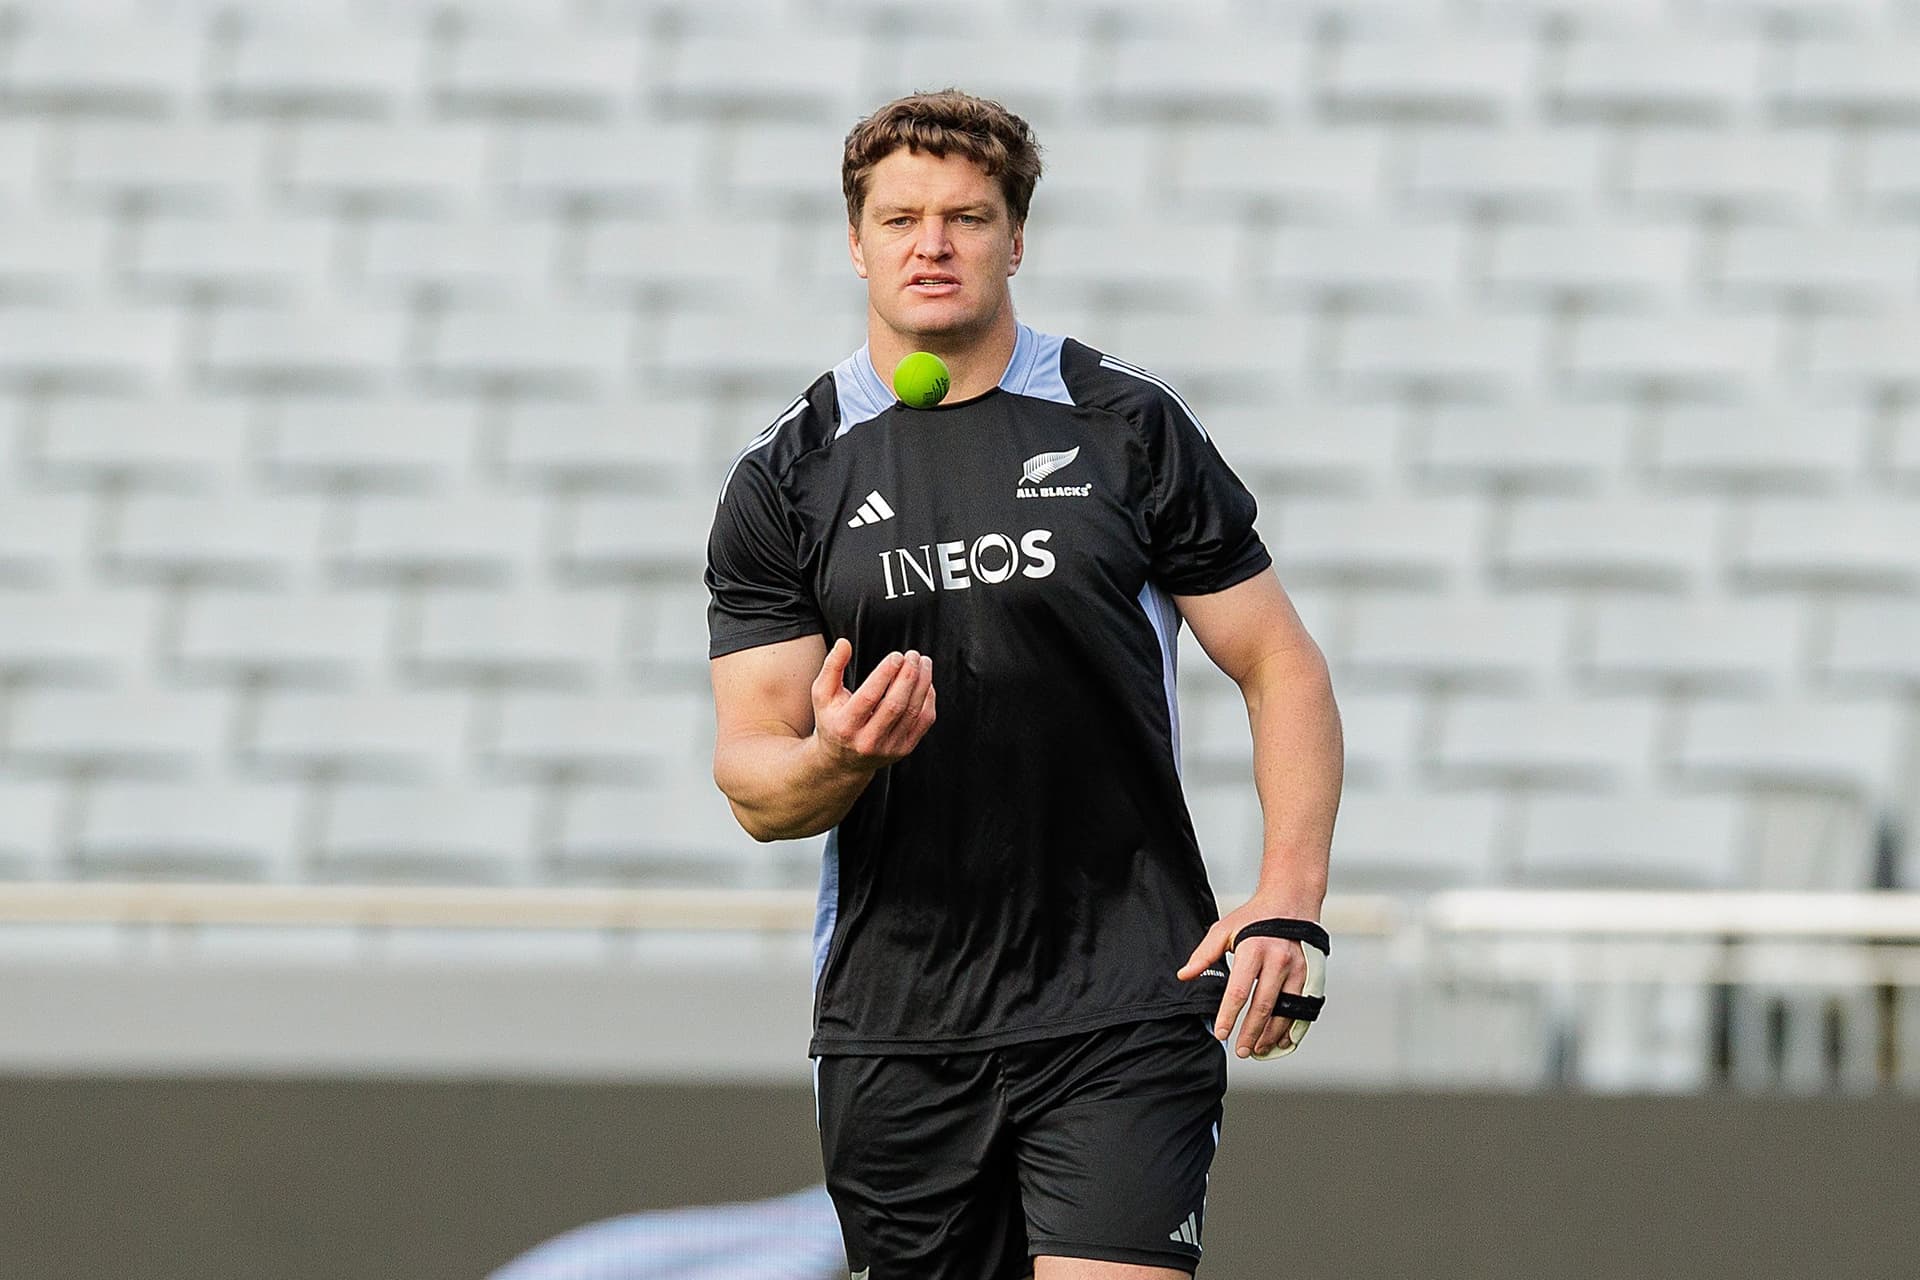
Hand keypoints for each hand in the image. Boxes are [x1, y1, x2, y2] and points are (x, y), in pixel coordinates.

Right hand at [810, 638, 936, 771]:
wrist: (842, 761)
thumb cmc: (832, 720)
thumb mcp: (822, 695)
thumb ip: (832, 667)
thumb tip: (844, 643)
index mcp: (845, 726)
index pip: (869, 697)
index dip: (885, 674)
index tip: (896, 656)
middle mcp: (867, 740)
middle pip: (895, 705)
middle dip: (908, 676)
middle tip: (913, 655)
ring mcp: (888, 748)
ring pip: (913, 712)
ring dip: (922, 683)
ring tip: (923, 662)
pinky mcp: (904, 749)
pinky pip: (924, 722)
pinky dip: (928, 699)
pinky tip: (926, 682)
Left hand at [1177, 896, 1312, 1058]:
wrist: (1292, 901)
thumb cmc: (1256, 916)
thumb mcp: (1224, 929)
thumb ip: (1204, 954)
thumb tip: (1184, 975)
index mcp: (1254, 949)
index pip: (1239, 991)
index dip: (1229, 1015)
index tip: (1220, 1033)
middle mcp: (1278, 960)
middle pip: (1263, 1006)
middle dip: (1251, 1033)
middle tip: (1240, 1050)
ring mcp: (1297, 969)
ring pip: (1285, 1011)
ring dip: (1271, 1034)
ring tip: (1258, 1049)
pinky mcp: (1310, 975)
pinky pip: (1301, 1008)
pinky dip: (1291, 1027)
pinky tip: (1280, 1039)